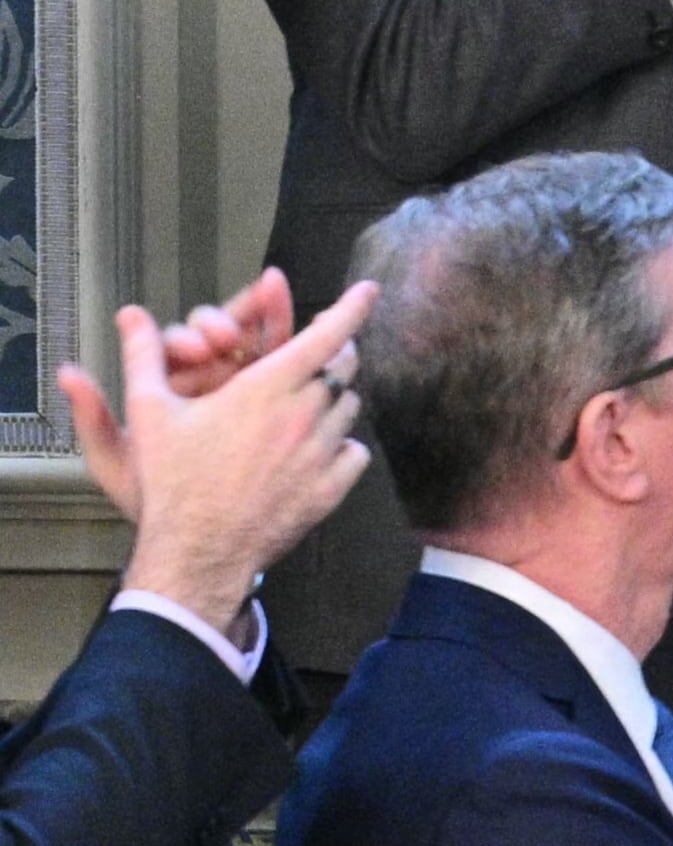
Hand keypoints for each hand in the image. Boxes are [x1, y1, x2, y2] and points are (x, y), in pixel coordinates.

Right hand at [60, 274, 375, 629]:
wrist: (194, 554)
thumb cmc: (171, 484)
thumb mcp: (149, 416)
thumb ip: (145, 359)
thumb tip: (131, 316)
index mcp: (265, 389)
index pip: (326, 335)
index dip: (350, 307)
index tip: (368, 290)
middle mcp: (303, 416)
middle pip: (343, 369)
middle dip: (336, 355)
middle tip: (317, 360)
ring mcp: (321, 453)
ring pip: (349, 409)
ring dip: (333, 402)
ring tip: (303, 411)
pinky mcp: (330, 489)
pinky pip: (354, 453)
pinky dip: (342, 448)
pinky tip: (314, 453)